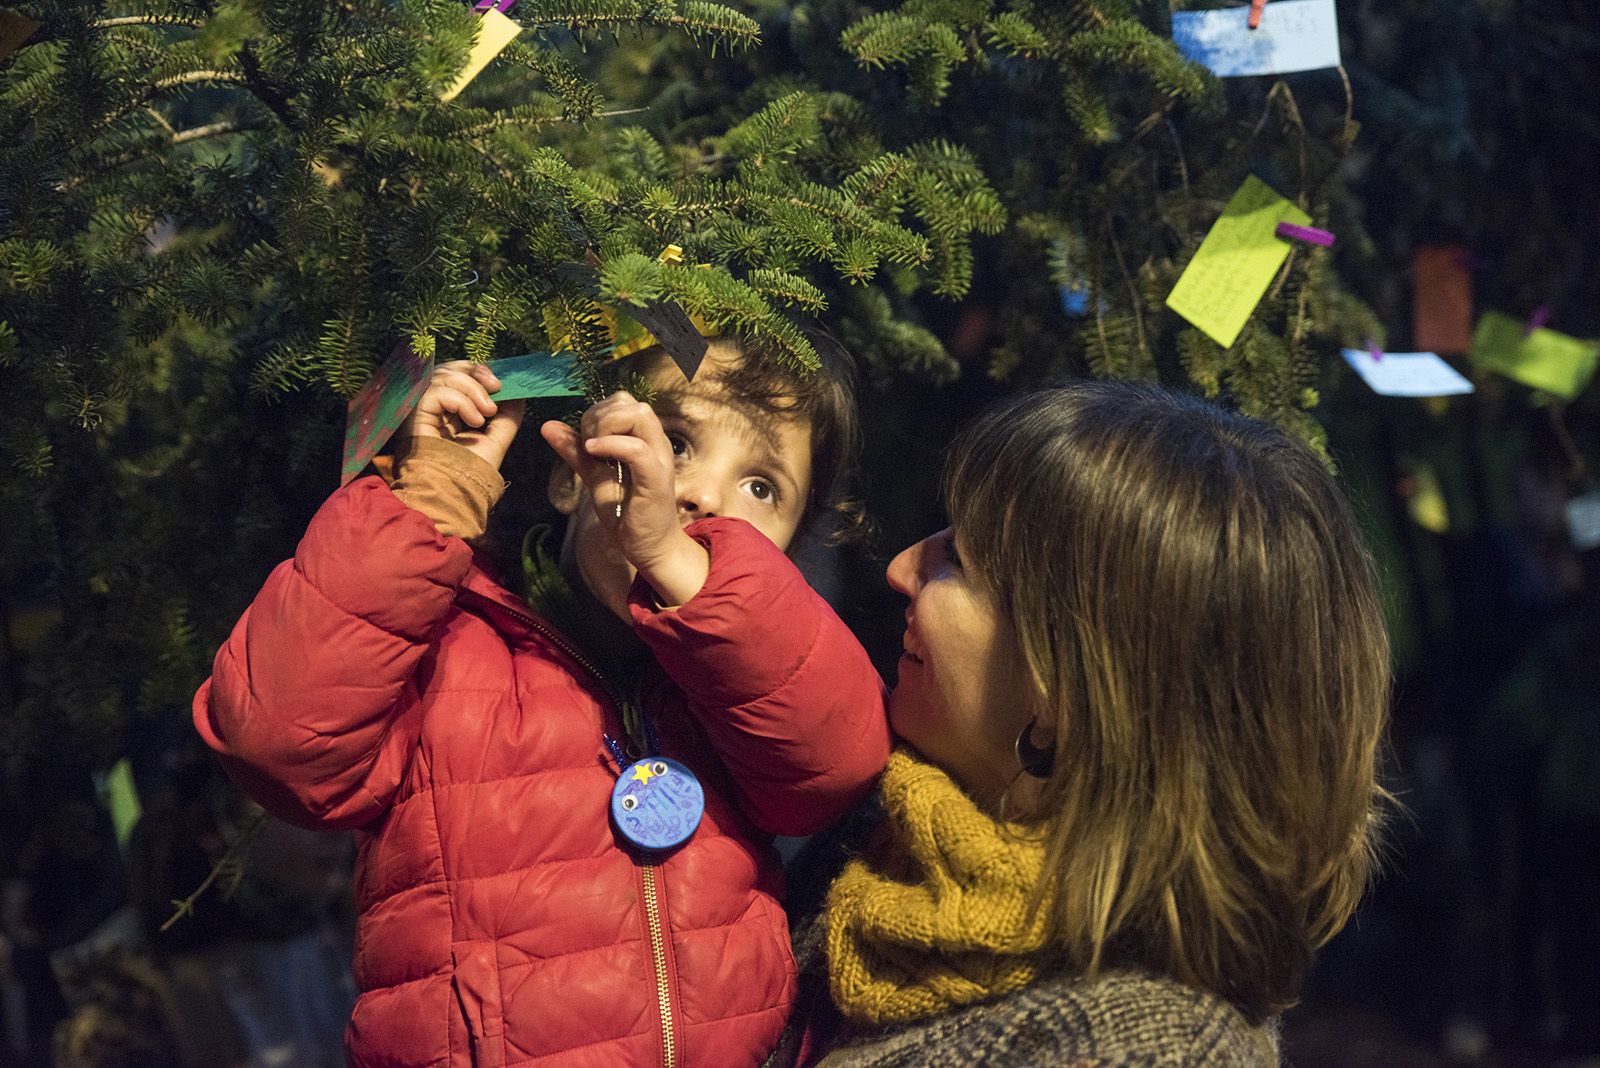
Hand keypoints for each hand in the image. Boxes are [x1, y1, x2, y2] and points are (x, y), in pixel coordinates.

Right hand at [398, 360, 524, 470]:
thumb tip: (518, 395)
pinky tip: (474, 421)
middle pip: (448, 370)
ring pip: (443, 377)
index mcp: (448, 412)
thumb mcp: (496, 440)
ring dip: (473, 390)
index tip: (499, 382)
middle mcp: (432, 409)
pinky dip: (461, 401)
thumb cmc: (471, 473)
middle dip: (475, 373)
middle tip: (496, 386)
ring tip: (487, 413)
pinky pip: (436, 392)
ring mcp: (421, 411)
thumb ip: (507, 417)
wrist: (455, 493)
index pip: (458, 377)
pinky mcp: (413, 415)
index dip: (477, 372)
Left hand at [540, 392, 708, 606]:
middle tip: (587, 444)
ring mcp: (658, 459)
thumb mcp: (595, 476)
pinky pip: (637, 449)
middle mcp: (656, 443)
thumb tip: (548, 427)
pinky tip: (594, 453)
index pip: (623, 401)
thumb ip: (576, 452)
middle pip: (631, 402)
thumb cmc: (626, 511)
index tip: (585, 438)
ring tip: (592, 450)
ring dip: (607, 426)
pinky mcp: (656, 478)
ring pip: (639, 414)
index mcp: (644, 438)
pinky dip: (612, 445)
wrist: (648, 546)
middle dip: (599, 416)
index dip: (598, 411)